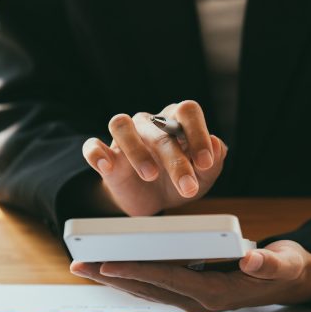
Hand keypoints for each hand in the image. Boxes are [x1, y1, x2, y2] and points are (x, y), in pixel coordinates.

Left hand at [70, 240, 310, 311]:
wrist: (289, 282)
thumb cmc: (284, 268)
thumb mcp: (284, 263)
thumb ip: (269, 263)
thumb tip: (252, 260)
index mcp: (218, 293)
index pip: (170, 281)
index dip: (139, 272)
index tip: (109, 264)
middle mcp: (200, 302)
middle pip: (149, 289)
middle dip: (113, 278)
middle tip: (79, 265)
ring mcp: (194, 300)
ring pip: (147, 291)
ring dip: (116, 280)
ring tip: (86, 267)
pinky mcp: (192, 293)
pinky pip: (155, 287)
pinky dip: (132, 277)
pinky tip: (113, 268)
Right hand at [81, 100, 227, 215]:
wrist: (153, 201)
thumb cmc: (179, 181)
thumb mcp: (203, 177)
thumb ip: (214, 162)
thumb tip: (218, 144)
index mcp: (177, 122)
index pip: (187, 110)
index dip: (198, 133)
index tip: (205, 162)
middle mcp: (150, 124)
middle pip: (160, 128)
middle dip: (176, 161)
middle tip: (187, 186)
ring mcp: (126, 138)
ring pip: (121, 125)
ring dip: (137, 151)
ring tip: (150, 175)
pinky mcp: (106, 155)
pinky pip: (92, 146)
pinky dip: (97, 153)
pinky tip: (108, 167)